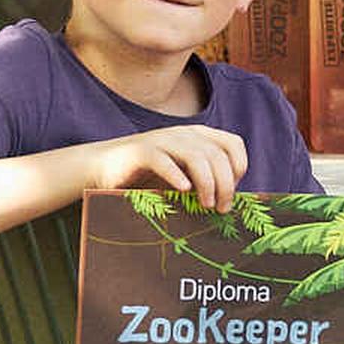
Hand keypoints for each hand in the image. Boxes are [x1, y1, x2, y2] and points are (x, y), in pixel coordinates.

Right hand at [90, 122, 248, 210]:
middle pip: (217, 154)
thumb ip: (205, 181)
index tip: (235, 191)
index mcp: (198, 136)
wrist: (105, 166)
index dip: (239, 167)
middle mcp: (183, 134)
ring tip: (206, 205)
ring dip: (207, 182)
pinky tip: (183, 191)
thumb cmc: (148, 176)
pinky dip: (176, 175)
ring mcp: (162, 140)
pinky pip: (163, 160)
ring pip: (196, 156)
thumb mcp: (183, 176)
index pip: (233, 143)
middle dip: (225, 184)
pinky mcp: (140, 152)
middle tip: (222, 209)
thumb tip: (230, 203)